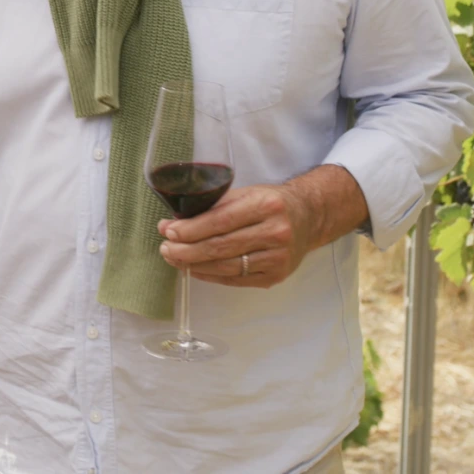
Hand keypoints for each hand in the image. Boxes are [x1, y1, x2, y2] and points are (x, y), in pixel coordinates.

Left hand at [156, 165, 366, 288]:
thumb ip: (214, 206)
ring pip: (227, 266)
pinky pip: (236, 279)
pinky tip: (195, 269)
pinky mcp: (276, 276)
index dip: (191, 229)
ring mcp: (277, 258)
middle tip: (165, 249)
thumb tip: (174, 222)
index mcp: (266, 205)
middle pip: (221, 246)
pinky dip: (212, 275)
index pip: (221, 221)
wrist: (308, 217)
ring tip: (175, 259)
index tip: (168, 231)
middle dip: (187, 249)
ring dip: (195, 265)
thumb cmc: (271, 203)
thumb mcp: (246, 194)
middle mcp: (275, 233)